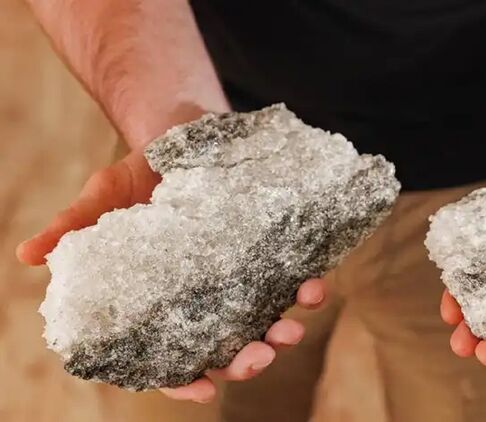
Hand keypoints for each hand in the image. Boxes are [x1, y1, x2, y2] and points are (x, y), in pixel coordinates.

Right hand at [17, 150, 325, 402]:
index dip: (183, 378)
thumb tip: (26, 254)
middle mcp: (204, 296)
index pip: (168, 353)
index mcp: (161, 298)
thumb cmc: (141, 171)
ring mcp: (241, 279)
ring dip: (282, 334)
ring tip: (290, 328)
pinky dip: (305, 291)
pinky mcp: (269, 255)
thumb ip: (74, 226)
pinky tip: (312, 286)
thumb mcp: (104, 196)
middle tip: (256, 356)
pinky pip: (292, 282)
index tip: (202, 388)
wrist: (187, 131)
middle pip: (226, 346)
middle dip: (244, 359)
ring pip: (265, 322)